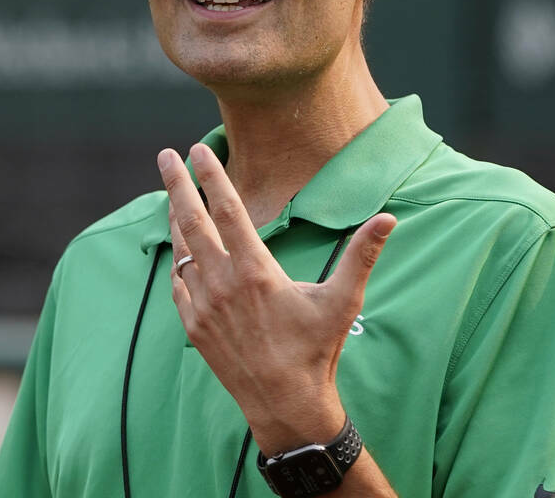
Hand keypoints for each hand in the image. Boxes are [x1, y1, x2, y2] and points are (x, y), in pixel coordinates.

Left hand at [157, 144, 395, 454]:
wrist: (285, 404)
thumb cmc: (317, 350)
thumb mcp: (343, 300)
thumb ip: (362, 254)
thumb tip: (388, 218)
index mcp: (255, 270)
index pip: (227, 210)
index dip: (212, 176)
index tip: (199, 150)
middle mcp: (222, 283)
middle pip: (192, 222)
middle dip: (177, 185)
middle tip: (166, 155)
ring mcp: (203, 306)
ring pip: (182, 251)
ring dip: (176, 219)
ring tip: (171, 195)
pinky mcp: (194, 327)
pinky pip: (178, 283)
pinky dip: (178, 261)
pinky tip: (180, 251)